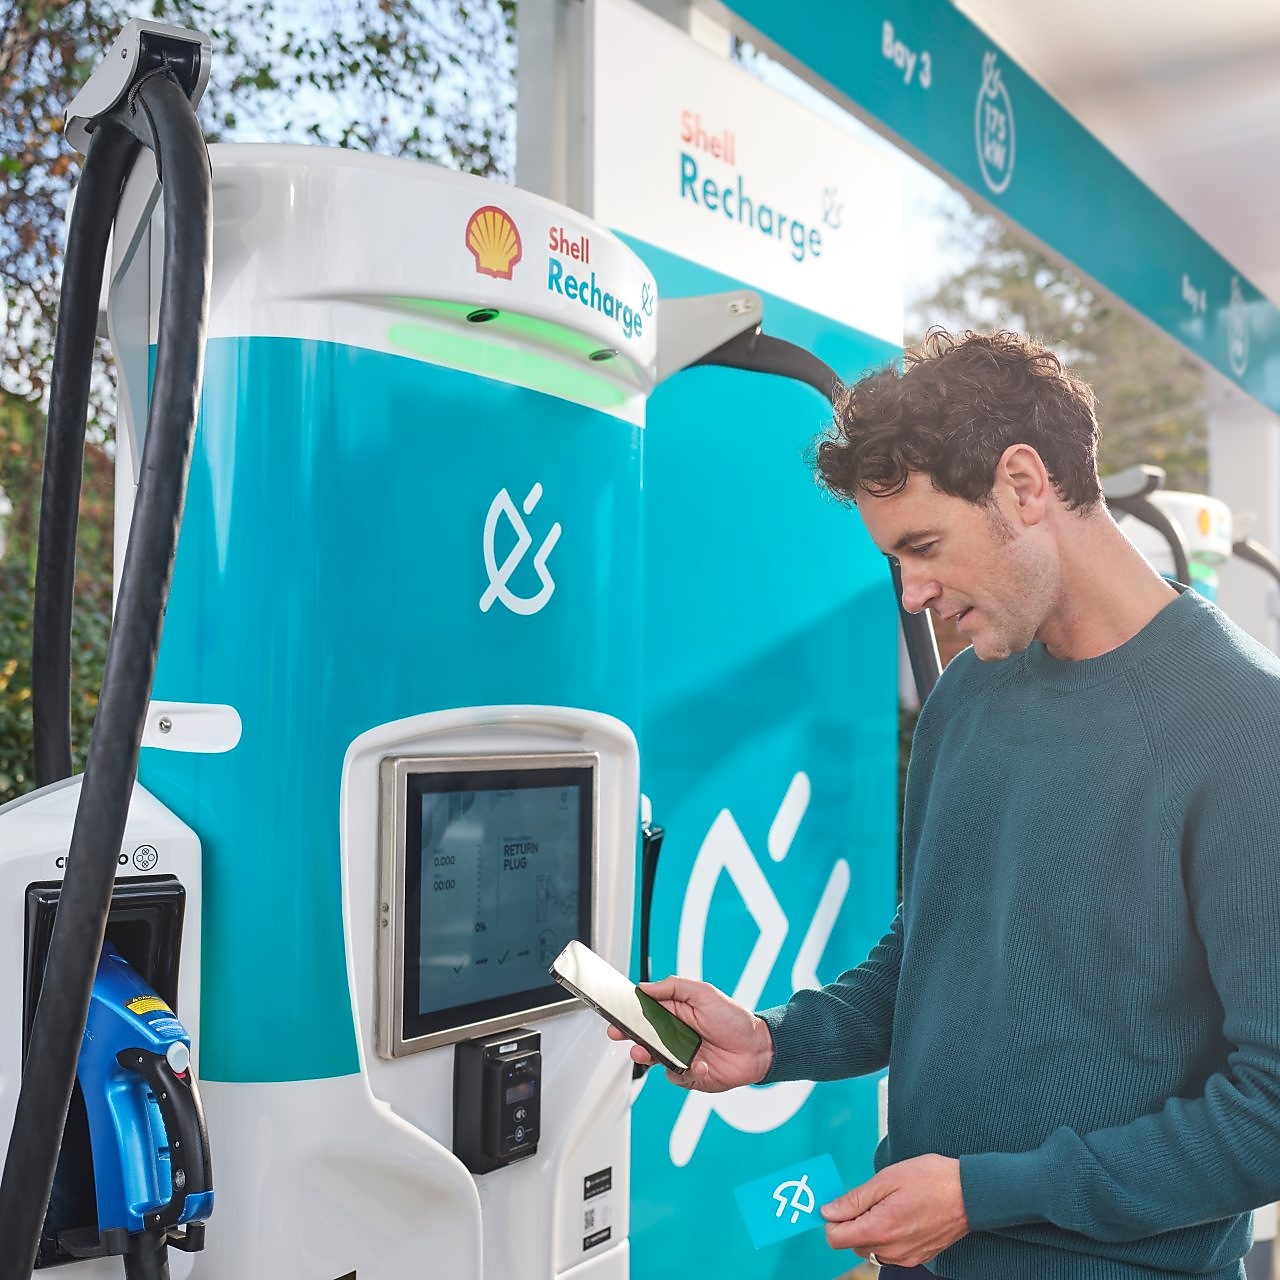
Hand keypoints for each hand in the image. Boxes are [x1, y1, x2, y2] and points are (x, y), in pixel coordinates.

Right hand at [606, 976, 773, 1090]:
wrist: (758, 1048)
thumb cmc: (734, 1018)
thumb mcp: (704, 993)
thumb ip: (673, 987)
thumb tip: (645, 986)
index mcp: (675, 1012)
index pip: (645, 1012)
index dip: (629, 1013)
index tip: (617, 1014)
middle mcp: (674, 1035)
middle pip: (644, 1037)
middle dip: (631, 1036)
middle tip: (623, 1035)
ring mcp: (680, 1056)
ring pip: (654, 1058)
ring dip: (649, 1055)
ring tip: (648, 1052)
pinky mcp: (690, 1075)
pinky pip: (676, 1076)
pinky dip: (685, 1071)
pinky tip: (701, 1064)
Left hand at [821, 1154, 968, 1267]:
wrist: (970, 1194)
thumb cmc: (931, 1180)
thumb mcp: (887, 1179)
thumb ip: (855, 1199)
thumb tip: (829, 1211)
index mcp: (880, 1229)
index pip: (836, 1238)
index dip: (833, 1219)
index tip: (840, 1203)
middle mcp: (892, 1250)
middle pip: (853, 1243)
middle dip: (853, 1221)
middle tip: (870, 1197)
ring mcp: (906, 1257)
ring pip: (872, 1248)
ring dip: (871, 1229)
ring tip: (888, 1203)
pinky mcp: (918, 1257)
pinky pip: (891, 1251)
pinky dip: (888, 1235)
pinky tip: (901, 1214)